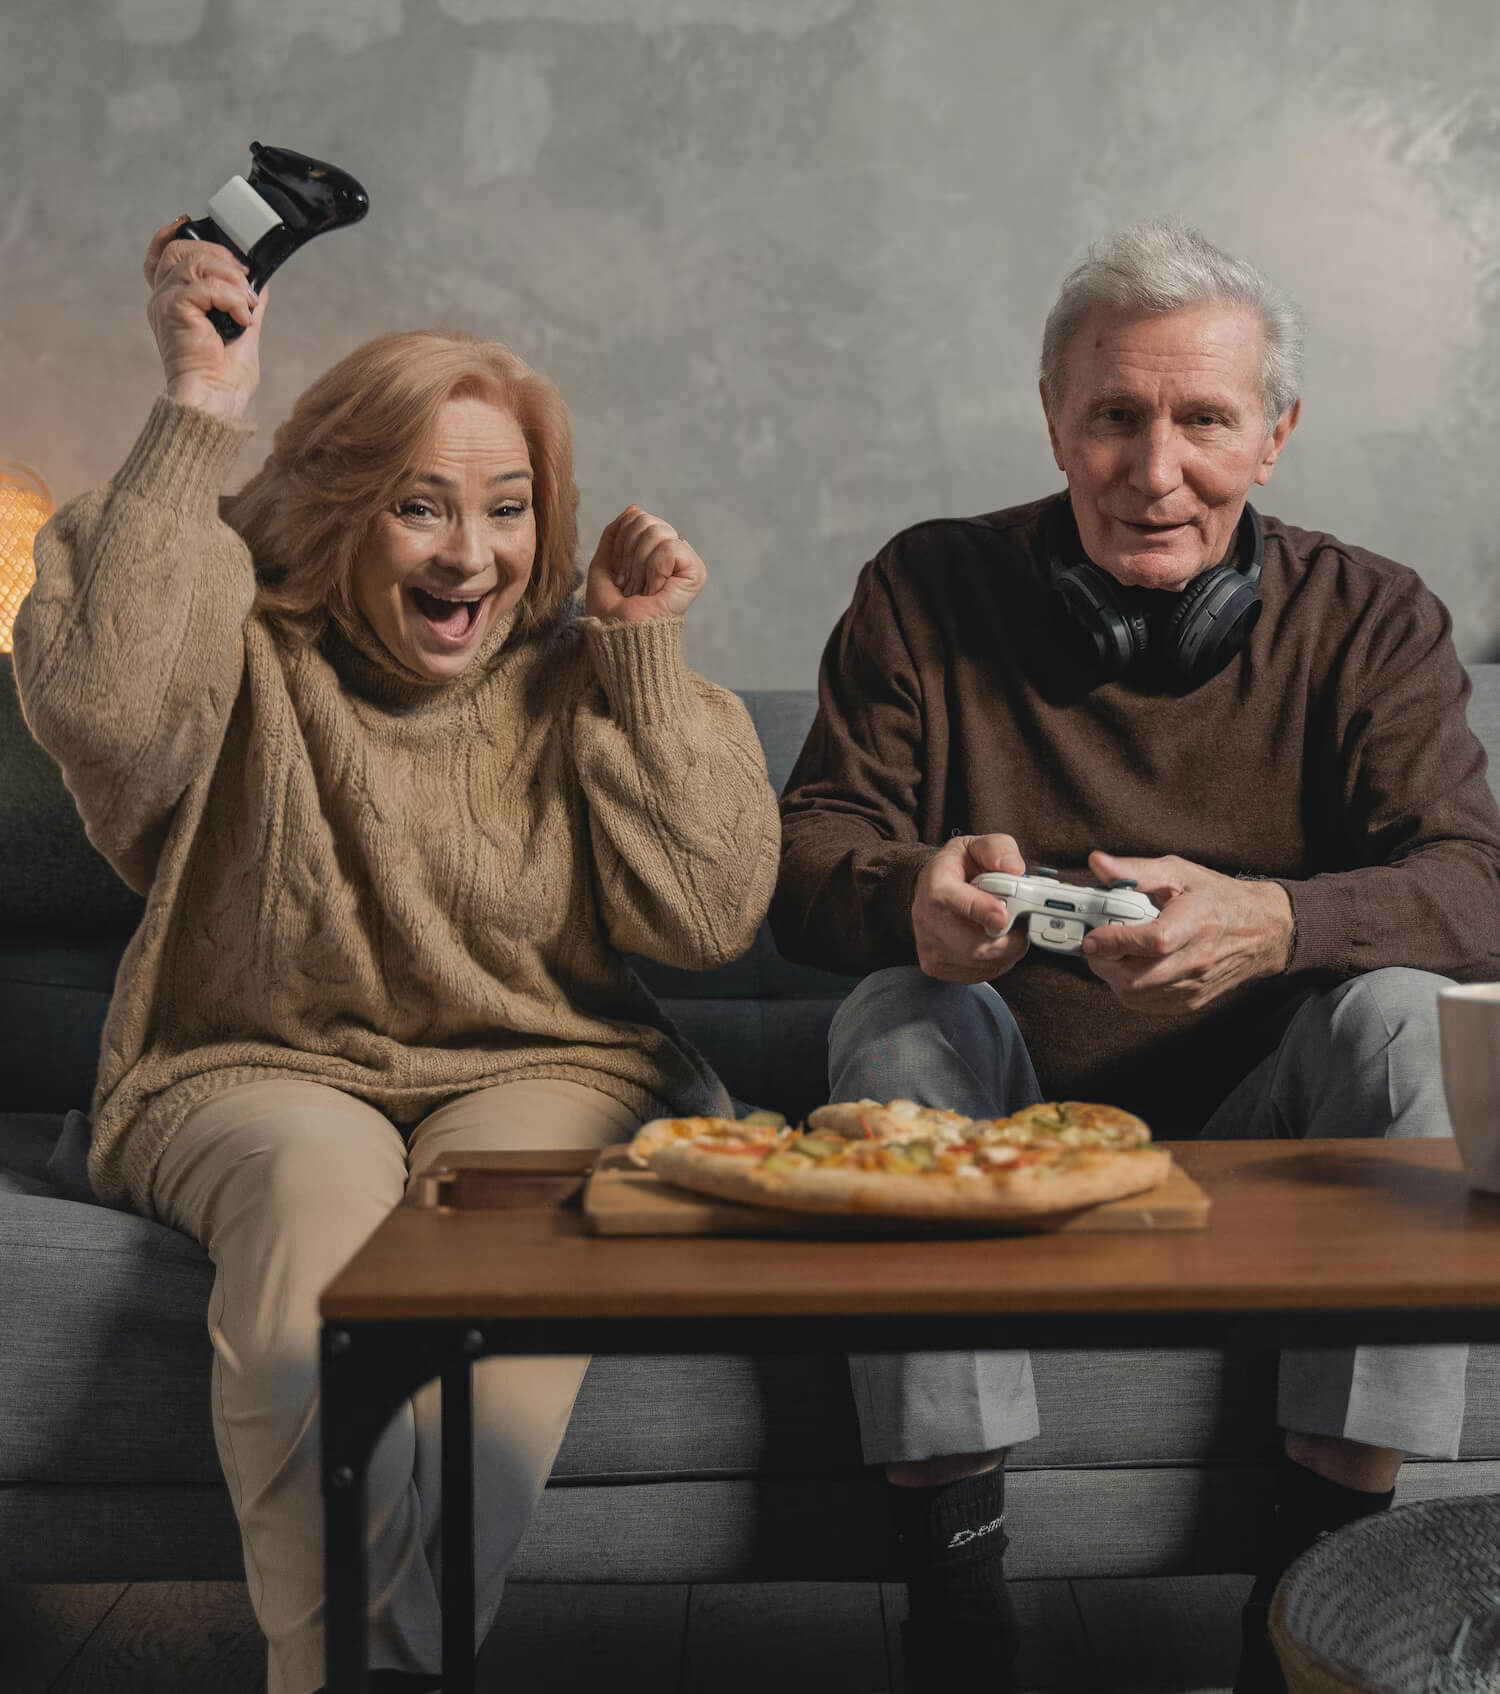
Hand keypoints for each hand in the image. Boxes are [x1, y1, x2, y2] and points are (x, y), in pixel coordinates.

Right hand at [143, 217, 266, 421]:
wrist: (216, 401)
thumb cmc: (224, 377)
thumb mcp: (243, 329)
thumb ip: (246, 302)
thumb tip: (260, 280)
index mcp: (174, 301)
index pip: (161, 255)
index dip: (171, 234)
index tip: (189, 223)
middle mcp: (163, 299)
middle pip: (181, 250)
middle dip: (220, 256)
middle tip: (245, 280)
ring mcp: (165, 303)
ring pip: (195, 262)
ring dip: (231, 279)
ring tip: (247, 304)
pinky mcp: (173, 310)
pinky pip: (204, 285)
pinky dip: (231, 297)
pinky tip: (242, 317)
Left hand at [585, 506, 706, 622]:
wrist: (619, 635)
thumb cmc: (610, 611)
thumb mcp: (603, 565)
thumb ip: (615, 535)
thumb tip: (634, 508)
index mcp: (651, 550)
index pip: (636, 517)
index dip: (621, 543)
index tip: (620, 576)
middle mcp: (671, 552)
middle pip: (645, 520)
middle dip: (628, 554)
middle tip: (630, 585)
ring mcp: (684, 561)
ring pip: (656, 531)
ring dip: (639, 566)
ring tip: (642, 589)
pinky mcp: (694, 571)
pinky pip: (670, 547)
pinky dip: (655, 570)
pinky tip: (656, 589)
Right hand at [911, 833, 1030, 982]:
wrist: (929, 890)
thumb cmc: (958, 868)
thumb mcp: (976, 845)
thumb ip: (998, 850)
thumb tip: (1015, 868)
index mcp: (936, 885)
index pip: (955, 902)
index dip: (982, 911)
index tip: (1004, 916)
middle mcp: (927, 919)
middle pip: (973, 946)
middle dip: (1009, 940)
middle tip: (1022, 924)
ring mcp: (930, 947)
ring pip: (981, 963)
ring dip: (1007, 951)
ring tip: (1008, 931)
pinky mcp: (936, 967)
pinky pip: (979, 974)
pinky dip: (997, 962)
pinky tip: (994, 943)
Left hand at [1080, 849, 1292, 1013]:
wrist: (1262, 930)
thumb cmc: (1219, 898)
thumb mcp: (1179, 872)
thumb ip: (1136, 871)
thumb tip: (1099, 863)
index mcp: (1195, 923)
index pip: (1152, 942)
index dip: (1115, 942)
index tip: (1093, 937)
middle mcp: (1197, 960)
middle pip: (1137, 977)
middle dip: (1104, 963)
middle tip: (1096, 946)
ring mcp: (1195, 985)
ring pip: (1137, 995)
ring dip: (1113, 977)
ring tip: (1112, 956)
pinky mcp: (1193, 1001)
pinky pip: (1148, 1005)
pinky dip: (1129, 990)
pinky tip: (1131, 968)